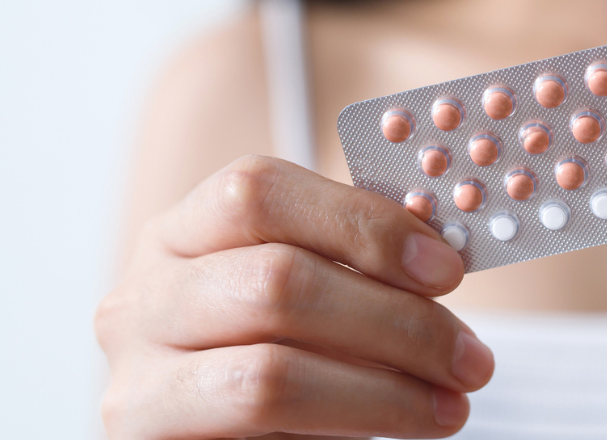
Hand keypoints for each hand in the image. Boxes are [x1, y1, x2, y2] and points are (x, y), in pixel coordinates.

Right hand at [95, 156, 492, 438]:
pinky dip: (348, 425)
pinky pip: (261, 429)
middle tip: (471, 357)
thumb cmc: (276, 359)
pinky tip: (398, 427)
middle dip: (397, 321)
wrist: (224, 439)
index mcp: (181, 234)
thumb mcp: (308, 298)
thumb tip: (443, 259)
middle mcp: (141, 298)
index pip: (258, 192)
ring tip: (451, 405)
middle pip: (277, 282)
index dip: (362, 223)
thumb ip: (353, 268)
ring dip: (385, 391)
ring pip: (270, 374)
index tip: (448, 269)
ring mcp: (135, 380)